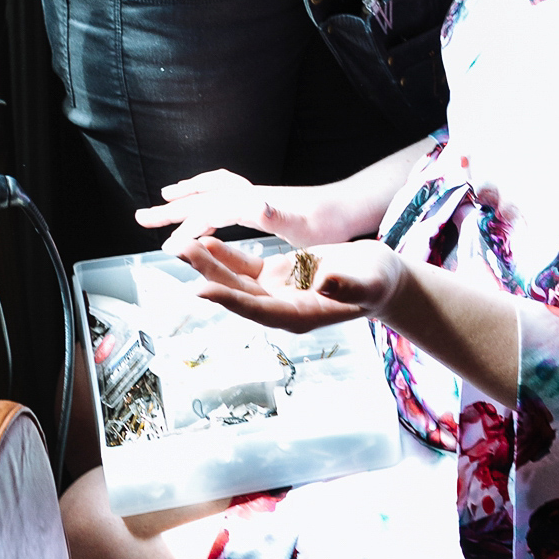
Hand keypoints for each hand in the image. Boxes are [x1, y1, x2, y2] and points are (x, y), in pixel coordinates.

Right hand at [135, 171, 344, 252]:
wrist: (347, 207)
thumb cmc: (327, 222)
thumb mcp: (302, 224)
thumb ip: (277, 215)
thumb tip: (254, 202)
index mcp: (253, 204)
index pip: (209, 213)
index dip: (187, 229)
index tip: (166, 247)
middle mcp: (250, 195)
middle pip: (203, 197)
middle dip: (171, 208)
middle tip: (141, 216)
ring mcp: (255, 196)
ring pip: (212, 191)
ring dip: (187, 196)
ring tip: (165, 199)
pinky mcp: (261, 201)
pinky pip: (224, 196)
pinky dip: (206, 199)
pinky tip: (205, 213)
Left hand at [177, 235, 403, 332]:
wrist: (378, 278)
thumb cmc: (376, 283)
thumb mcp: (367, 283)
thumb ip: (346, 286)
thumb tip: (323, 284)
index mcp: (298, 315)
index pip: (256, 309)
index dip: (228, 299)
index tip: (201, 289)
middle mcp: (279, 307)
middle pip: (236, 293)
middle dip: (208, 274)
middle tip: (180, 252)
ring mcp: (275, 291)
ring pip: (235, 279)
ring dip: (209, 263)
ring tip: (182, 244)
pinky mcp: (276, 275)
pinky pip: (245, 267)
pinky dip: (226, 255)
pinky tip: (206, 242)